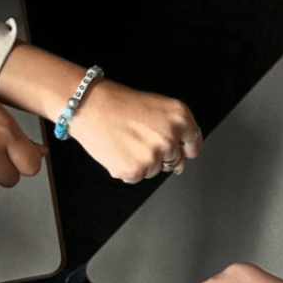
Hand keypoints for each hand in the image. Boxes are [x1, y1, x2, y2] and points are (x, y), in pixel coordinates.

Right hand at [70, 81, 202, 180]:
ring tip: (124, 141)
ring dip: (140, 161)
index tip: (171, 147)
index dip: (182, 149)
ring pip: (154, 171)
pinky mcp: (134, 170)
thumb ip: (175, 132)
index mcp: (180, 117)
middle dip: (157, 154)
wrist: (89, 105)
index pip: (193, 146)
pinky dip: (125, 168)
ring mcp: (153, 156)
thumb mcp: (157, 107)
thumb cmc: (118, 104)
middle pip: (173, 161)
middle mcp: (170, 138)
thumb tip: (180, 166)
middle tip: (137, 138)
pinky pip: (135, 178)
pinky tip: (117, 150)